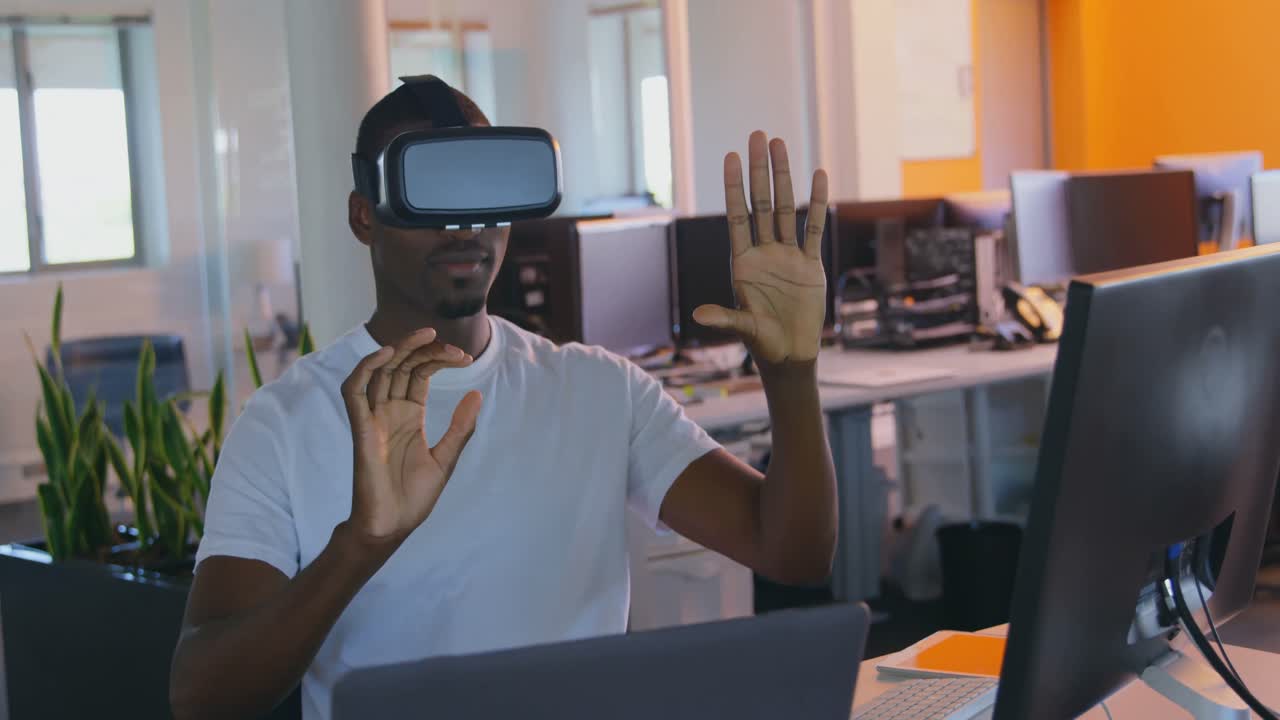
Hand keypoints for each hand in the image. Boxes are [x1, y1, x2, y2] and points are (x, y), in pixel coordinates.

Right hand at [341, 329, 482, 544]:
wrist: (393, 525)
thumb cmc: (415, 496)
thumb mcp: (446, 458)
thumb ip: (461, 427)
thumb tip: (477, 394)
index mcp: (409, 414)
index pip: (419, 373)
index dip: (438, 359)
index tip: (464, 359)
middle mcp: (389, 411)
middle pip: (401, 365)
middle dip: (425, 349)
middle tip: (452, 346)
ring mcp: (373, 418)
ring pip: (379, 370)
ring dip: (399, 348)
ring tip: (425, 336)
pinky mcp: (361, 429)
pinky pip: (354, 391)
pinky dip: (366, 369)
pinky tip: (388, 354)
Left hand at [693, 131, 828, 364]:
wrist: (790, 354)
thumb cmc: (762, 343)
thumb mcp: (743, 328)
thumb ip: (724, 318)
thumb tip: (697, 314)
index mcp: (743, 263)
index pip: (738, 216)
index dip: (734, 187)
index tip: (730, 157)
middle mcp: (764, 253)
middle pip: (762, 203)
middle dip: (759, 170)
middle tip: (758, 135)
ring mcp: (787, 256)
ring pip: (787, 208)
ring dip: (784, 176)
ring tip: (780, 143)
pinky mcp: (810, 265)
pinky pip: (814, 229)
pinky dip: (817, 203)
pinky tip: (818, 175)